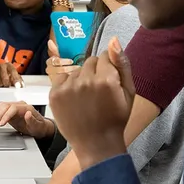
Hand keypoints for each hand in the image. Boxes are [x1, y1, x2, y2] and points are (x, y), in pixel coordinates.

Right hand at [0, 61, 22, 87]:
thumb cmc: (5, 74)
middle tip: (7, 86)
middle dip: (7, 83)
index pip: (13, 71)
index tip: (17, 86)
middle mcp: (1, 66)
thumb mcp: (12, 75)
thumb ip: (18, 80)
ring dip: (1, 84)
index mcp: (9, 65)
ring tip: (2, 84)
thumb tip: (22, 85)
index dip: (16, 79)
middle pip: (5, 77)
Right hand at [0, 101, 54, 137]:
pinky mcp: (9, 111)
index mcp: (26, 107)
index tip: (1, 124)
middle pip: (4, 106)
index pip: (12, 108)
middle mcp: (19, 105)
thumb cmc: (39, 127)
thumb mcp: (38, 126)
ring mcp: (13, 107)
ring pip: (0, 107)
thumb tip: (28, 114)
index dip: (5, 115)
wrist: (40, 128)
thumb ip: (33, 120)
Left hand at [48, 37, 134, 170]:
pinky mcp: (54, 94)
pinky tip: (75, 99)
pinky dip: (68, 85)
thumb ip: (122, 64)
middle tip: (98, 91)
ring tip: (87, 98)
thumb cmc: (116, 118)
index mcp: (106, 79)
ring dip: (81, 78)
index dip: (108, 67)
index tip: (109, 81)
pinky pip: (62, 78)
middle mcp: (85, 80)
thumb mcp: (129, 92)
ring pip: (76, 70)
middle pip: (90, 61)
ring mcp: (68, 87)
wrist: (96, 143)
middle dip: (95, 71)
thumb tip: (114, 39)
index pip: (104, 56)